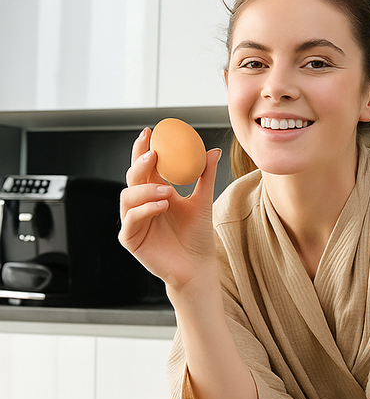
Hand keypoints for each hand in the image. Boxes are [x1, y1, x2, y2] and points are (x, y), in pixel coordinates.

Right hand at [119, 128, 220, 291]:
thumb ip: (205, 176)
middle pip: (132, 177)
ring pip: (127, 197)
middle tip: (153, 154)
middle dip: (139, 163)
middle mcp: (142, 204)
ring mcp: (134, 221)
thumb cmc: (198, 236)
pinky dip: (144, 210)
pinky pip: (131, 220)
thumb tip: (213, 150)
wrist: (198, 266)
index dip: (143, 149)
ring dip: (145, 190)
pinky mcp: (131, 238)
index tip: (150, 132)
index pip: (146, 166)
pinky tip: (161, 206)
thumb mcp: (203, 201)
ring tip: (168, 191)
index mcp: (156, 192)